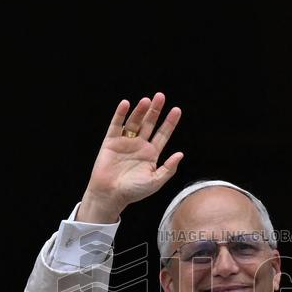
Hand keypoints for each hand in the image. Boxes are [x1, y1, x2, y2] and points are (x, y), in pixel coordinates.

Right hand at [80, 92, 183, 219]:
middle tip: (160, 96)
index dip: (169, 122)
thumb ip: (168, 169)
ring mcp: (125, 142)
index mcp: (151, 154)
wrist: (110, 195)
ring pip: (134, 122)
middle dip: (155, 110)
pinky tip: (126, 104)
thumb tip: (180, 154)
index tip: (177, 110)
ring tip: (146, 100)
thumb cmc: (133, 191)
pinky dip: (120, 114)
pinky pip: (116, 125)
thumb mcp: (155, 182)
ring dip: (140, 111)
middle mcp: (139, 145)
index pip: (163, 134)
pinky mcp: (111, 142)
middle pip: (149, 124)